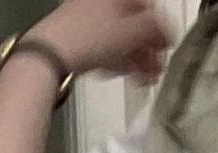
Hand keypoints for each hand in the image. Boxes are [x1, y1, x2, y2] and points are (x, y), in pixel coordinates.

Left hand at [33, 0, 170, 84]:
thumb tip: (169, 30)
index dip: (160, 27)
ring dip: (135, 57)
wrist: (48, 56)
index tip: (167, 46)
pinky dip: (118, 59)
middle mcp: (100, 2)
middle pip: (132, 23)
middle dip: (147, 46)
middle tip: (158, 67)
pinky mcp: (77, 38)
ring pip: (119, 37)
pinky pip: (104, 46)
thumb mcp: (131, 32)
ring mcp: (86, 19)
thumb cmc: (88, 38)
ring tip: (146, 79)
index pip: (147, 5)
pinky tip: (126, 74)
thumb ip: (155, 29)